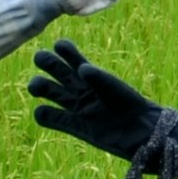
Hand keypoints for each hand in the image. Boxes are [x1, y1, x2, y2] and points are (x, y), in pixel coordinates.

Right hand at [30, 38, 169, 163]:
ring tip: (36, 86)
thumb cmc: (130, 106)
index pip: (71, 56)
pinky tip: (43, 112)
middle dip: (46, 61)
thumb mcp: (115, 88)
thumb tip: (82, 68)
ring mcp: (77, 106)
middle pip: (56, 70)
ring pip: (50, 92)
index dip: (63, 48)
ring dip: (38, 86)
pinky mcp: (75, 126)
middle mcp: (81, 88)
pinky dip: (43, 115)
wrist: (141, 132)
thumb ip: (100, 78)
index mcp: (91, 74)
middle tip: (40, 58)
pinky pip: (52, 119)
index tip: (59, 46)